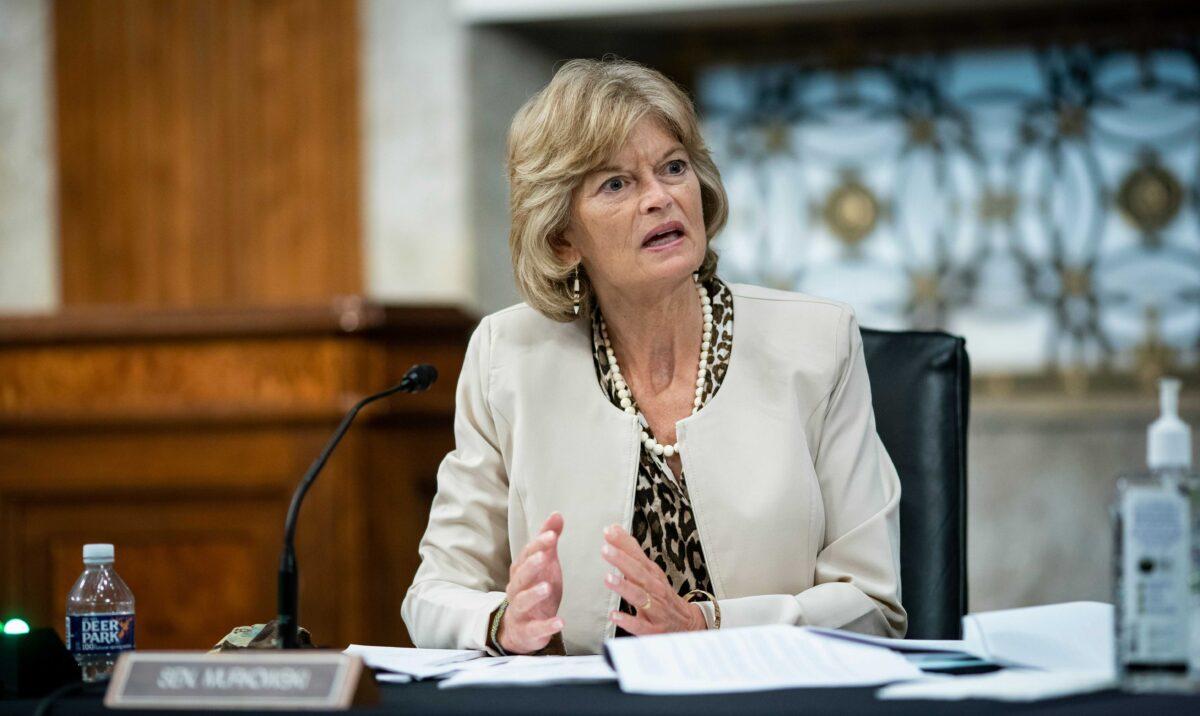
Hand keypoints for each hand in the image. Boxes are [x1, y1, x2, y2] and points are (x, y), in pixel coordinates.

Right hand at [498, 512, 564, 653]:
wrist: (520, 628)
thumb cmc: (534, 589)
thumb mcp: (544, 565)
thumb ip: (548, 541)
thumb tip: (556, 514)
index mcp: (521, 571)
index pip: (526, 555)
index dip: (538, 545)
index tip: (552, 535)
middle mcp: (516, 589)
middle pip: (521, 576)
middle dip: (531, 565)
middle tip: (544, 556)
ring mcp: (520, 611)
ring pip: (522, 601)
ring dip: (534, 594)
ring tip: (547, 587)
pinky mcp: (527, 631)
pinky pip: (535, 628)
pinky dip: (546, 626)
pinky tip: (560, 622)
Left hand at [600, 524, 706, 634]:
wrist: (689, 624)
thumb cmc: (662, 595)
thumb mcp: (649, 572)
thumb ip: (630, 551)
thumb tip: (612, 528)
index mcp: (653, 575)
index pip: (638, 557)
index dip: (624, 545)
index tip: (609, 532)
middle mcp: (656, 590)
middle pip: (639, 574)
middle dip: (623, 561)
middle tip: (606, 549)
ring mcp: (656, 610)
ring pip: (641, 598)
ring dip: (625, 587)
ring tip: (608, 578)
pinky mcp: (654, 630)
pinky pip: (641, 626)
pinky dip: (628, 621)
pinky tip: (614, 616)